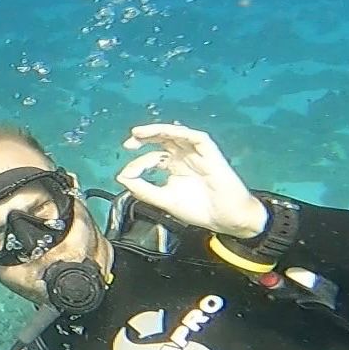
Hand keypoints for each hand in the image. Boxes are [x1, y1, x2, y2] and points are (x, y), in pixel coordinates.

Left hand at [116, 123, 266, 237]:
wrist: (227, 219)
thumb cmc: (200, 209)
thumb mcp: (164, 200)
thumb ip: (143, 190)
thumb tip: (121, 177)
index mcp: (173, 167)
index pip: (152, 158)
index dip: (138, 164)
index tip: (127, 175)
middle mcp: (184, 157)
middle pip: (162, 140)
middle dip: (144, 138)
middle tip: (129, 143)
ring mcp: (197, 154)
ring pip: (177, 134)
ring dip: (158, 130)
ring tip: (139, 133)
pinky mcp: (211, 154)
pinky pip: (197, 137)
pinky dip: (181, 132)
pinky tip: (168, 133)